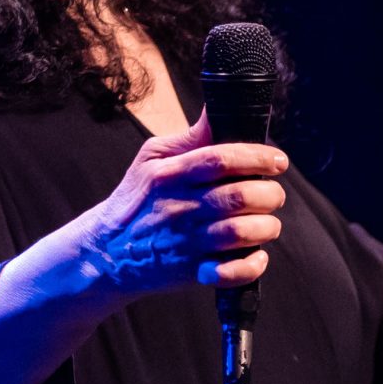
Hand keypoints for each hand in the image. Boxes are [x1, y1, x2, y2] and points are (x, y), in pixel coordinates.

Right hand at [73, 111, 288, 297]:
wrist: (105, 252)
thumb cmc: (135, 199)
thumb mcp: (151, 159)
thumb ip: (189, 138)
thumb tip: (219, 111)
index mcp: (170, 175)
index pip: (221, 159)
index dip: (257, 157)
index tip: (277, 161)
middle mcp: (179, 208)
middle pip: (238, 196)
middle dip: (269, 193)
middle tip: (274, 194)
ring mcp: (185, 242)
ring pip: (241, 232)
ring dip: (266, 226)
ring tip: (267, 222)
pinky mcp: (191, 271)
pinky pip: (231, 272)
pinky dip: (252, 265)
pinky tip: (256, 255)